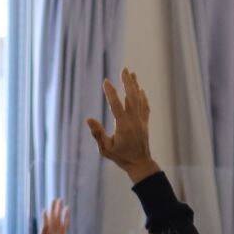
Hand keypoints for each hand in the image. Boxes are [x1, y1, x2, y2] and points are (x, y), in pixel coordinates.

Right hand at [86, 69, 160, 183]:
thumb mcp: (105, 149)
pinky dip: (143, 97)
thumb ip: (97, 134)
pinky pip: (145, 106)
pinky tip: (140, 90)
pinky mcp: (145, 123)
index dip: (111, 93)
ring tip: (132, 74)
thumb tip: (88, 120)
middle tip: (124, 69)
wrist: (140, 164)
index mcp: (123, 126)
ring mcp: (141, 121)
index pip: (116, 105)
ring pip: (139, 99)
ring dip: (135, 86)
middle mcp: (134, 121)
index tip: (106, 81)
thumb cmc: (120, 157)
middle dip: (127, 82)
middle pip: (131, 97)